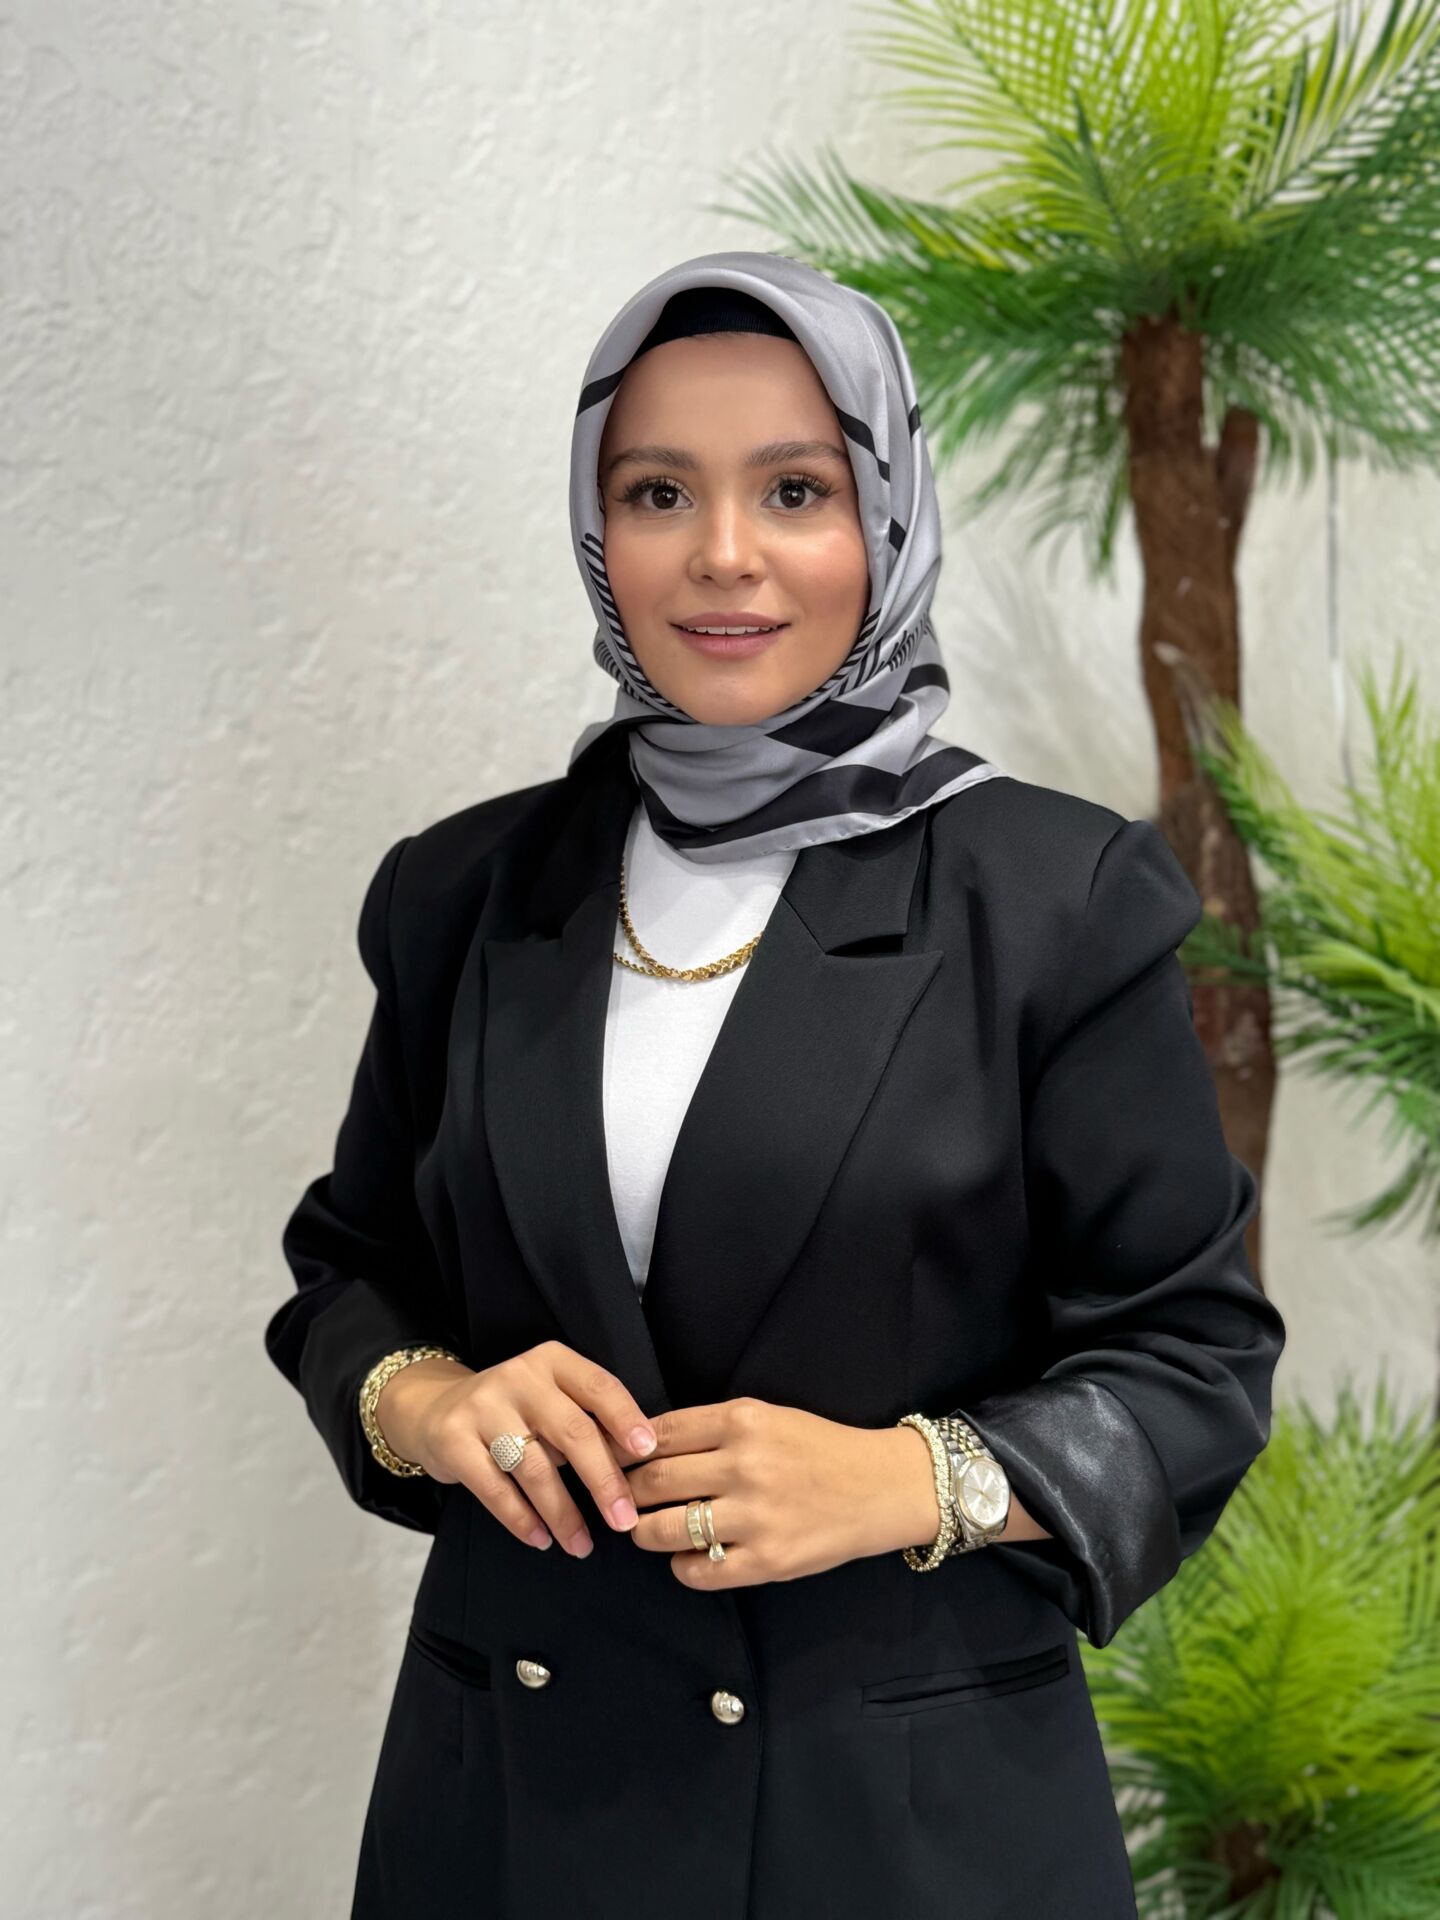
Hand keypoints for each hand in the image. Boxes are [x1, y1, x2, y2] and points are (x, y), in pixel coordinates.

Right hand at [376, 1340, 657, 1558]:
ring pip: (535, 1467)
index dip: (626, 1418)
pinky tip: (541, 1539)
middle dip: (603, 1480)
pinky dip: (521, 1519)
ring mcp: (482, 1407)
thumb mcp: (550, 1400)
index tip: (648, 1452)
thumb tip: (638, 1463)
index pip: (598, 1386)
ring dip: (563, 1514)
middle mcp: (519, 1376)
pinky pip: (495, 1488)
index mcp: (552, 1361)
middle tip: (624, 1520)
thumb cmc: (514, 1412)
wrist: (434, 1410)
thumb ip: (587, 1421)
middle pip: (573, 1431)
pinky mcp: (452, 1440)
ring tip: (581, 1545)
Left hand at [622, 1396, 942, 1589]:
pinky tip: (688, 1557)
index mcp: (744, 1421)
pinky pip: (698, 1571)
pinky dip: (681, 1566)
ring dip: (645, 1532)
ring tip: (645, 1529)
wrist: (881, 1488)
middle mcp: (745, 1466)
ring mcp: (756, 1517)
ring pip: (665, 1529)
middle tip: (620, 1498)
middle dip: (627, 1491)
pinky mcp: (767, 1562)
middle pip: (654, 1480)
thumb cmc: (820, 1449)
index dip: (627, 1449)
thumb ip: (712, 1428)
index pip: (659, 1433)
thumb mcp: (767, 1417)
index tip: (613, 1459)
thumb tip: (645, 1445)